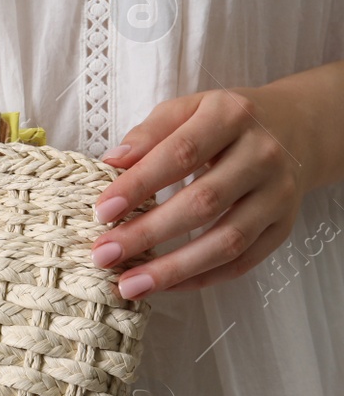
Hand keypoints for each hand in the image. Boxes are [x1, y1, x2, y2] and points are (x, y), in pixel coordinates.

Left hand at [89, 86, 312, 296]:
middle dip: (147, 233)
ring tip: (129, 285)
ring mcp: (278, 195)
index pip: (180, 155)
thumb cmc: (222, 122)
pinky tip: (165, 286)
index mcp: (232, 116)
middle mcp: (262, 156)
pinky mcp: (283, 226)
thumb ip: (149, 133)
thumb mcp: (186, 109)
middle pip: (203, 203)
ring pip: (226, 241)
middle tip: (103, 255)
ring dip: (173, 269)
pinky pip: (243, 262)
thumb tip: (112, 163)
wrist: (294, 129)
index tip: (101, 212)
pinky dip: (202, 278)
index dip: (139, 185)